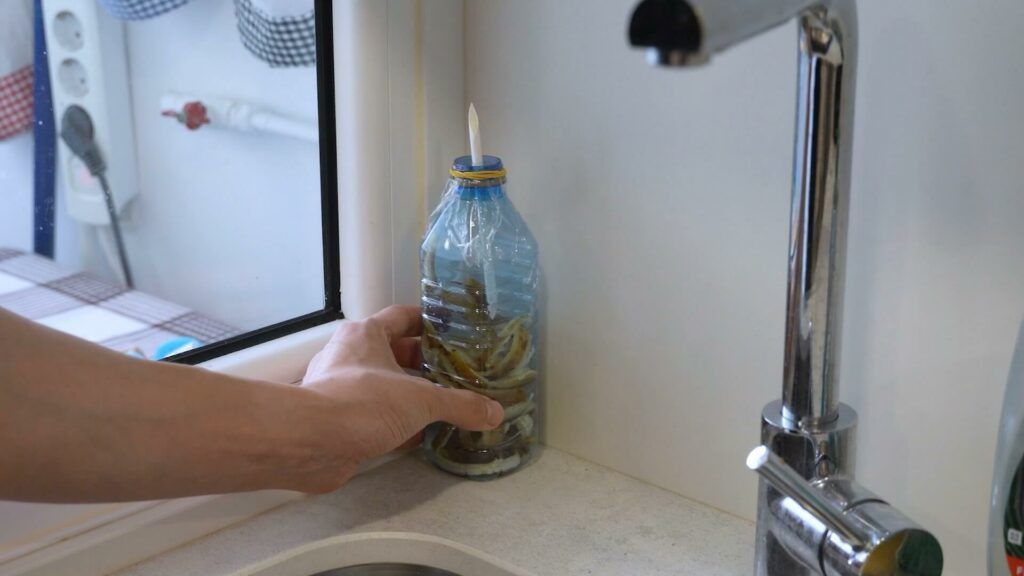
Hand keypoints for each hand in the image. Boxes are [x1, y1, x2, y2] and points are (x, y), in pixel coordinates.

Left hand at [299, 305, 503, 490]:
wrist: (310, 444)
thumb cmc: (362, 402)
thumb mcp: (421, 399)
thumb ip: (460, 404)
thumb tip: (494, 412)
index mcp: (366, 335)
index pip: (402, 317)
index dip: (429, 321)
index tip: (454, 331)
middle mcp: (350, 357)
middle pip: (394, 353)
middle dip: (425, 364)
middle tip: (459, 373)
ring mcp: (341, 390)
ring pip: (385, 386)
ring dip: (411, 396)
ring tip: (447, 403)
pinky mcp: (339, 422)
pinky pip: (376, 417)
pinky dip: (399, 425)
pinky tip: (423, 435)